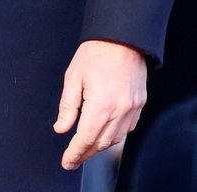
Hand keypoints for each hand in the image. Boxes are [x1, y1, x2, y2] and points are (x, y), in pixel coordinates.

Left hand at [53, 39, 146, 169]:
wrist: (122, 38)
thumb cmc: (95, 54)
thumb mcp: (73, 77)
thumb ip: (68, 106)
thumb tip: (61, 128)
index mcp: (101, 104)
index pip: (86, 138)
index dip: (75, 153)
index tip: (67, 162)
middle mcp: (120, 111)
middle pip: (102, 143)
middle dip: (86, 153)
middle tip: (73, 159)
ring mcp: (132, 109)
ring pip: (115, 139)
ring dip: (100, 146)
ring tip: (86, 149)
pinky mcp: (139, 105)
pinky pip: (127, 129)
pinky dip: (114, 135)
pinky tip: (104, 133)